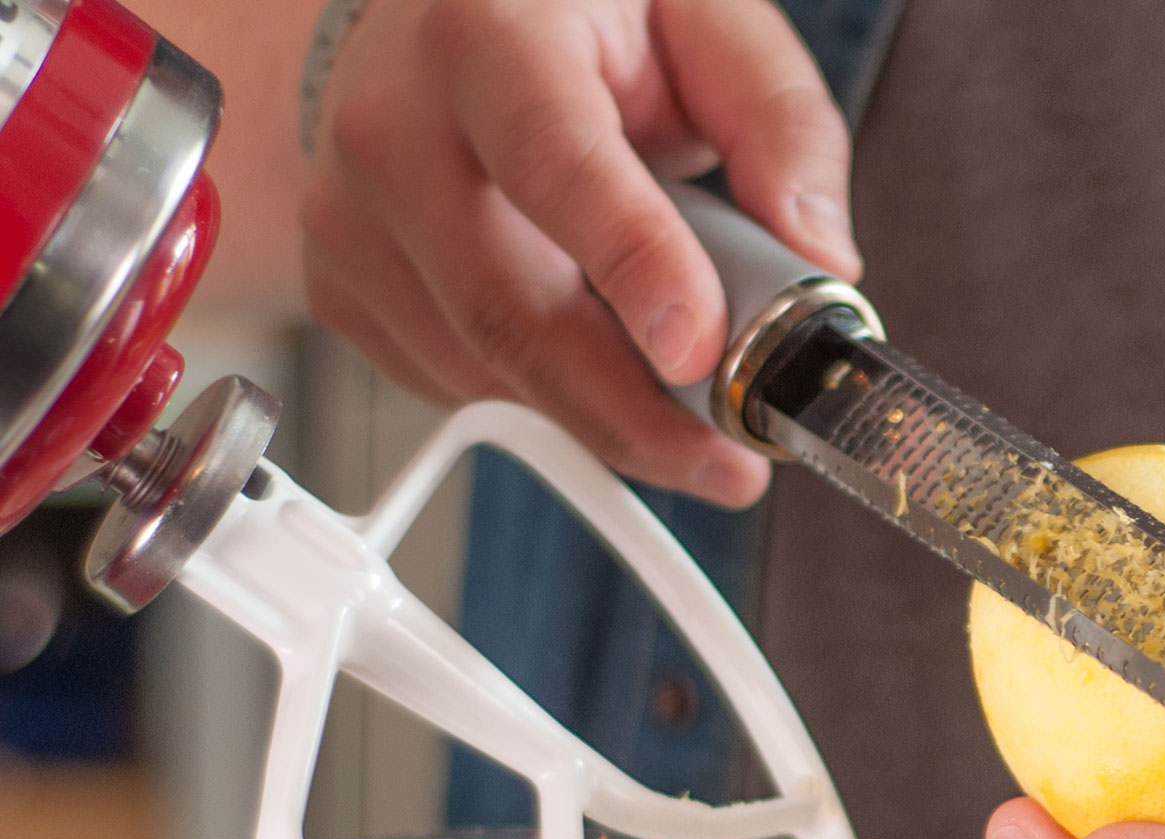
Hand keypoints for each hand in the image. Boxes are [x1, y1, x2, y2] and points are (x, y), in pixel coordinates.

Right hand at [302, 0, 858, 502]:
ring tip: (688, 408)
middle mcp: (394, 124)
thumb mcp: (701, 20)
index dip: (632, 266)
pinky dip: (546, 401)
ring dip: (605, 418)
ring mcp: (349, 216)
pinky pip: (459, 386)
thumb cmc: (570, 19)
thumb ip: (778, 121)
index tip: (699, 352)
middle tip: (731, 462)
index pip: (555, 163)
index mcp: (487, 35)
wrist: (420, 22)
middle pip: (512, 312)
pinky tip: (595, 358)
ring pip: (487, 372)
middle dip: (636, 415)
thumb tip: (818, 256)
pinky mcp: (340, 289)